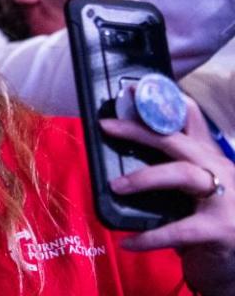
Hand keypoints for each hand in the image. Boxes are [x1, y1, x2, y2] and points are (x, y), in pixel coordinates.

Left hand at [101, 98, 234, 293]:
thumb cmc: (210, 224)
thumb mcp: (195, 191)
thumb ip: (172, 169)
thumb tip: (125, 151)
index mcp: (211, 159)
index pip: (191, 120)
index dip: (164, 102)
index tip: (132, 88)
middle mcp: (221, 171)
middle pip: (180, 142)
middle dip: (141, 131)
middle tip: (108, 126)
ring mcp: (226, 200)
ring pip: (183, 175)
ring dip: (145, 177)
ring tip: (115, 186)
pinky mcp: (220, 230)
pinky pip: (179, 231)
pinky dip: (149, 237)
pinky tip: (127, 242)